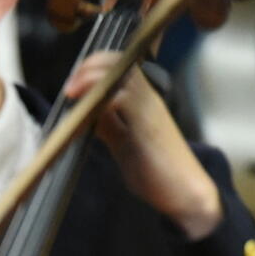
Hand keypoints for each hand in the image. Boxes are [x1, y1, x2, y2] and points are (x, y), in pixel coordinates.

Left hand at [64, 51, 220, 239]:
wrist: (184, 192)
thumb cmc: (155, 169)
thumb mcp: (123, 142)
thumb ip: (107, 125)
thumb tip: (84, 111)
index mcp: (143, 100)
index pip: (118, 65)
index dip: (92, 67)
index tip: (73, 85)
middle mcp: (148, 98)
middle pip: (118, 62)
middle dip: (89, 67)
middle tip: (70, 88)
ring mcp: (149, 109)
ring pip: (120, 75)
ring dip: (91, 79)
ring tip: (72, 93)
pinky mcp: (147, 124)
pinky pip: (122, 99)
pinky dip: (99, 100)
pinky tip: (85, 113)